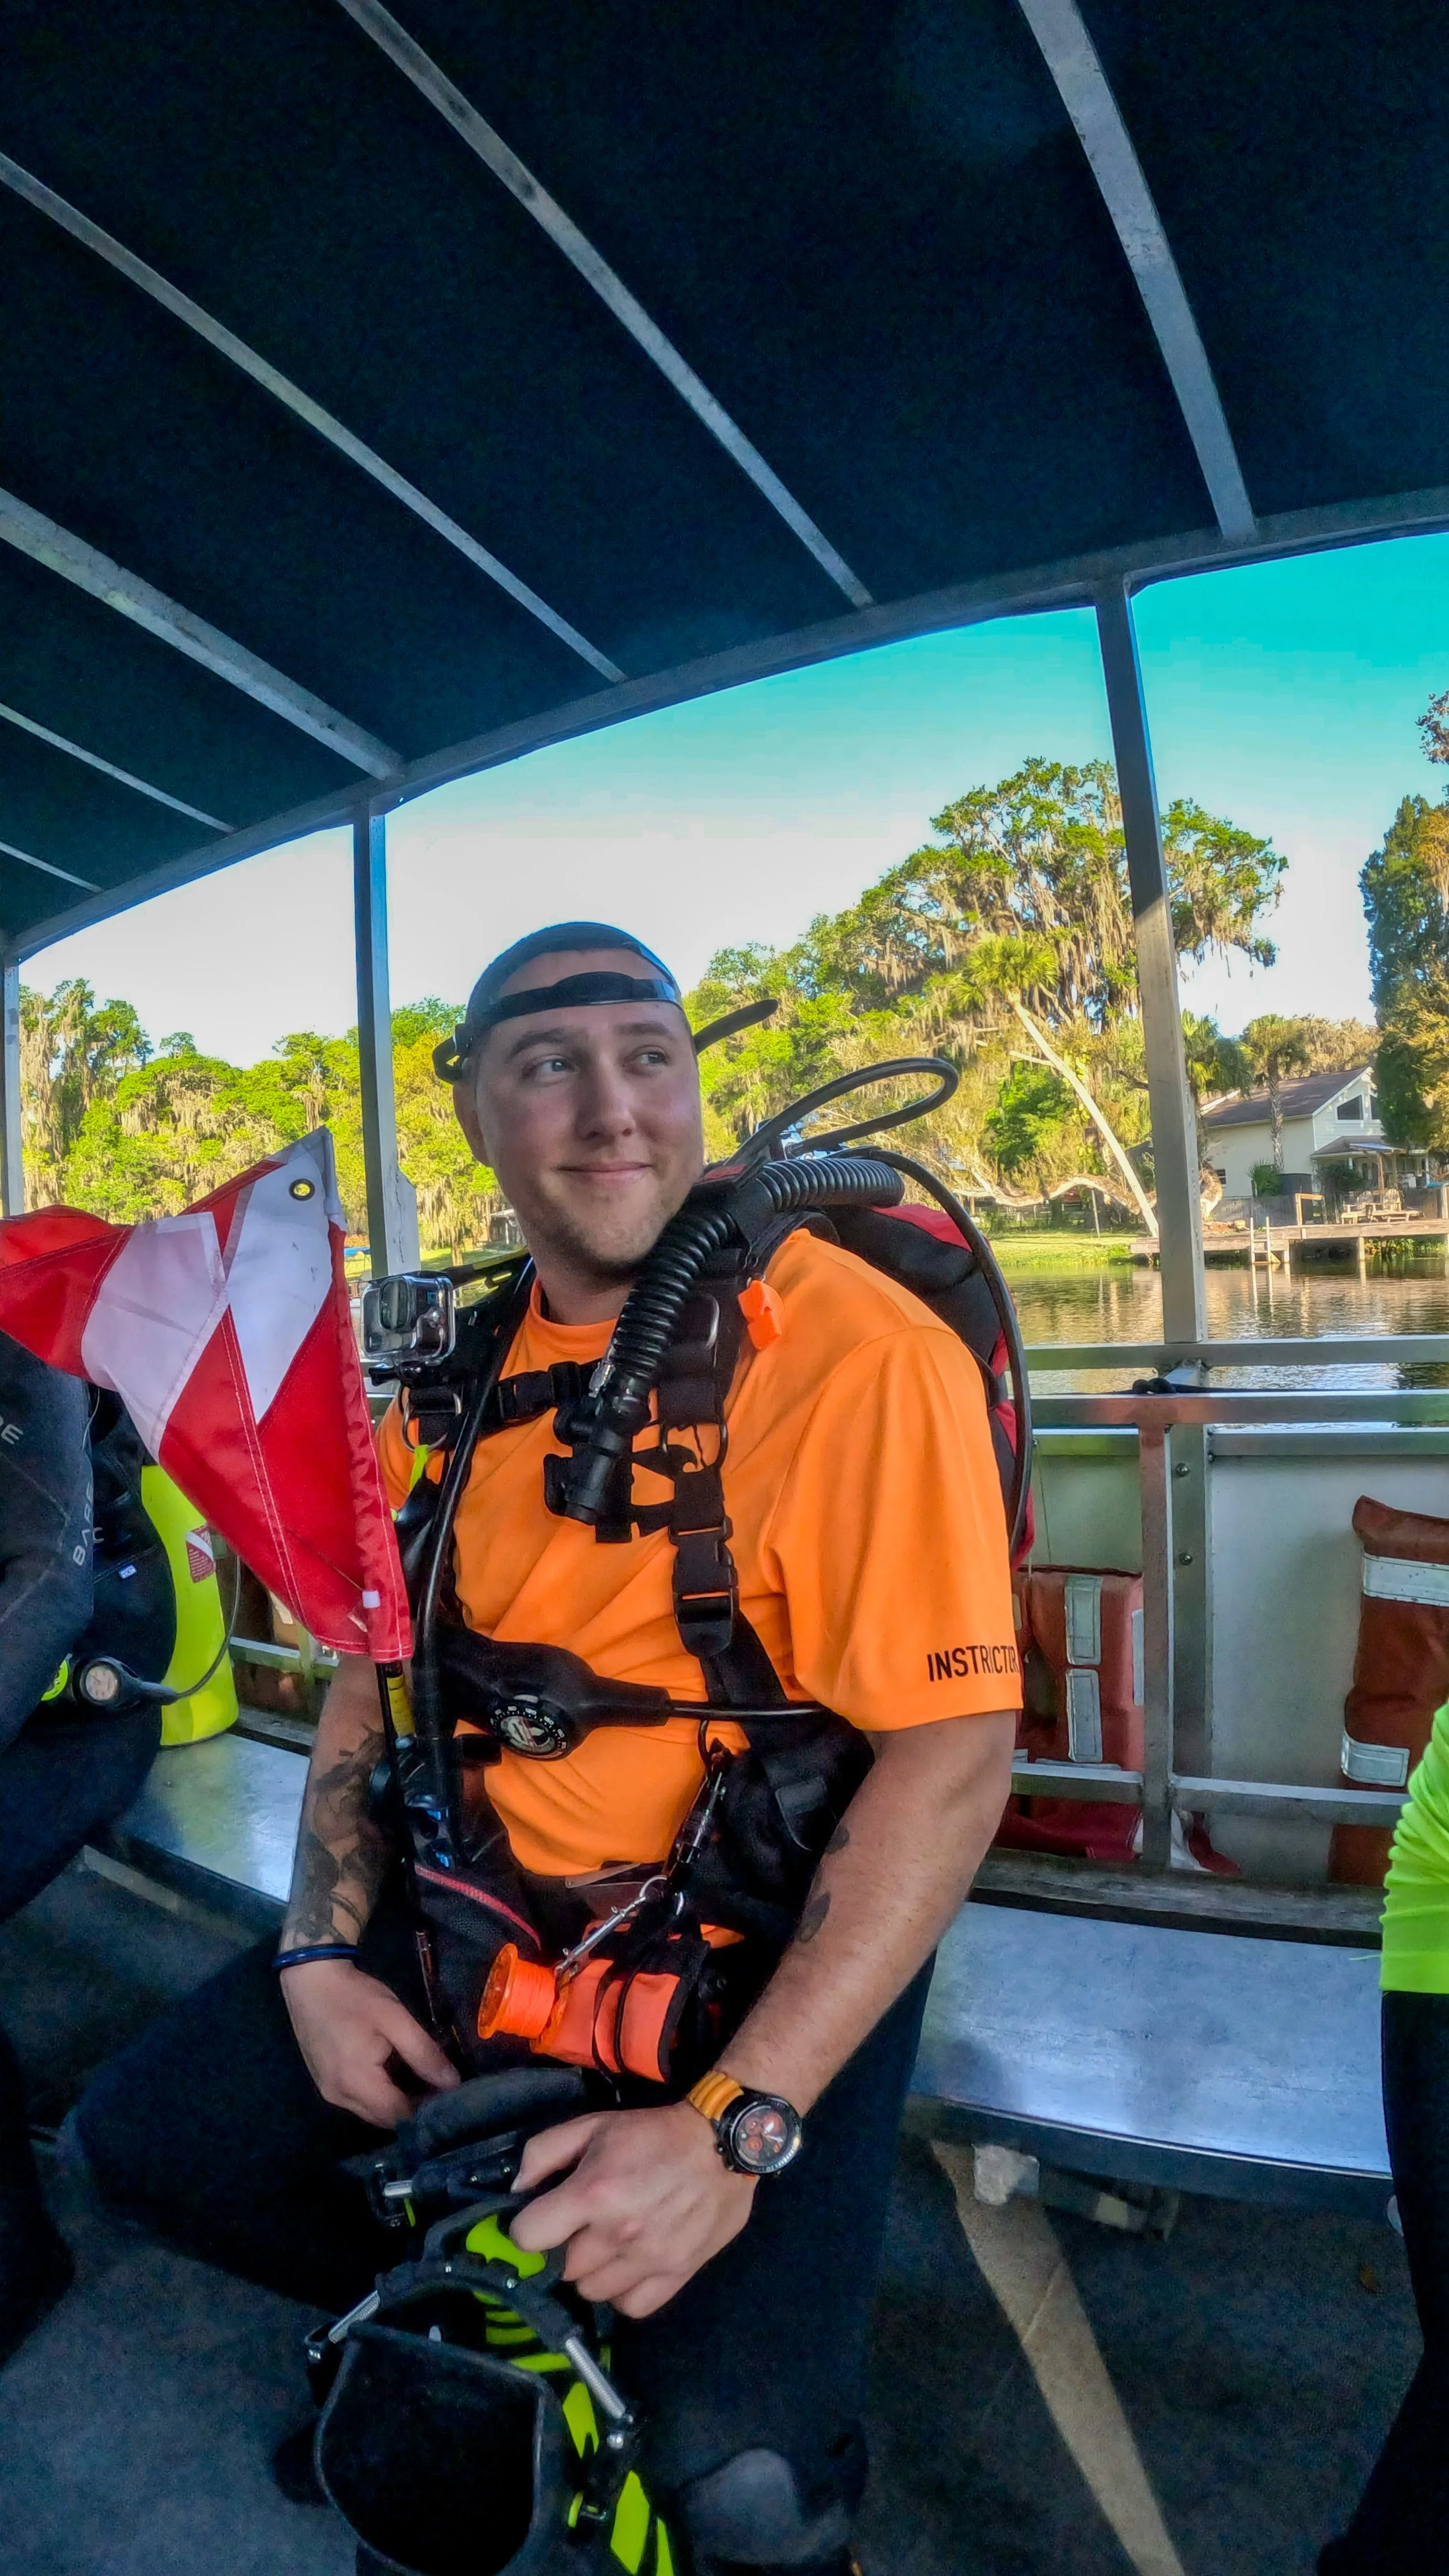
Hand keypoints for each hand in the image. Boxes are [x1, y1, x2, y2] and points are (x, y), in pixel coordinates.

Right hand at [279, 1956, 457, 2128]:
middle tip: (437, 2085)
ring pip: (372, 2112)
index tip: (450, 2094)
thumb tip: (452, 2083)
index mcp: (357, 2082)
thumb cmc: (355, 1997)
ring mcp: (329, 2093)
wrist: (311, 1981)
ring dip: (396, 2103)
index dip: (427, 2109)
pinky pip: (359, 2102)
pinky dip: (379, 2096)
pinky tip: (393, 2075)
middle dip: (413, 2108)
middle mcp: (340, 2097)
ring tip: (419, 2080)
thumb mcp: (396, 2019)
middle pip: (385, 2119)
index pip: (400, 2115)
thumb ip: (424, 2054)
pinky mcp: (326, 2084)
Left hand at [509, 2102, 755, 2317]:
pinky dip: (625, 2292)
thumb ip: (543, 2152)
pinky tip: (630, 2267)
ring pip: (592, 2291)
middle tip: (583, 2226)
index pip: (529, 2237)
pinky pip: (631, 2306)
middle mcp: (617, 2234)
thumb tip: (516, 2190)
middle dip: (566, 2247)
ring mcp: (648, 2260)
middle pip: (563, 2267)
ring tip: (609, 2245)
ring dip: (594, 2271)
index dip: (527, 2227)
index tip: (541, 2218)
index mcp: (592, 2193)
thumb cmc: (652, 2134)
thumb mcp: (593, 2125)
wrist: (722, 2144)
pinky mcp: (676, 2275)